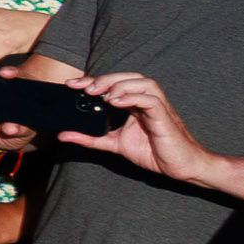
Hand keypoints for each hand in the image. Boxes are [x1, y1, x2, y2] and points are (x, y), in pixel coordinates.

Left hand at [59, 73, 218, 184]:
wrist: (181, 167)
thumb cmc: (153, 152)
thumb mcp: (115, 144)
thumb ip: (90, 138)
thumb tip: (63, 135)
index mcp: (135, 104)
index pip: (115, 84)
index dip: (94, 80)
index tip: (71, 85)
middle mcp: (147, 101)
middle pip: (128, 77)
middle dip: (105, 79)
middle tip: (85, 88)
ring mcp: (159, 107)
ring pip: (143, 83)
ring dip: (121, 85)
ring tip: (103, 96)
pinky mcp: (165, 117)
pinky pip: (152, 100)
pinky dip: (134, 98)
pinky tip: (117, 103)